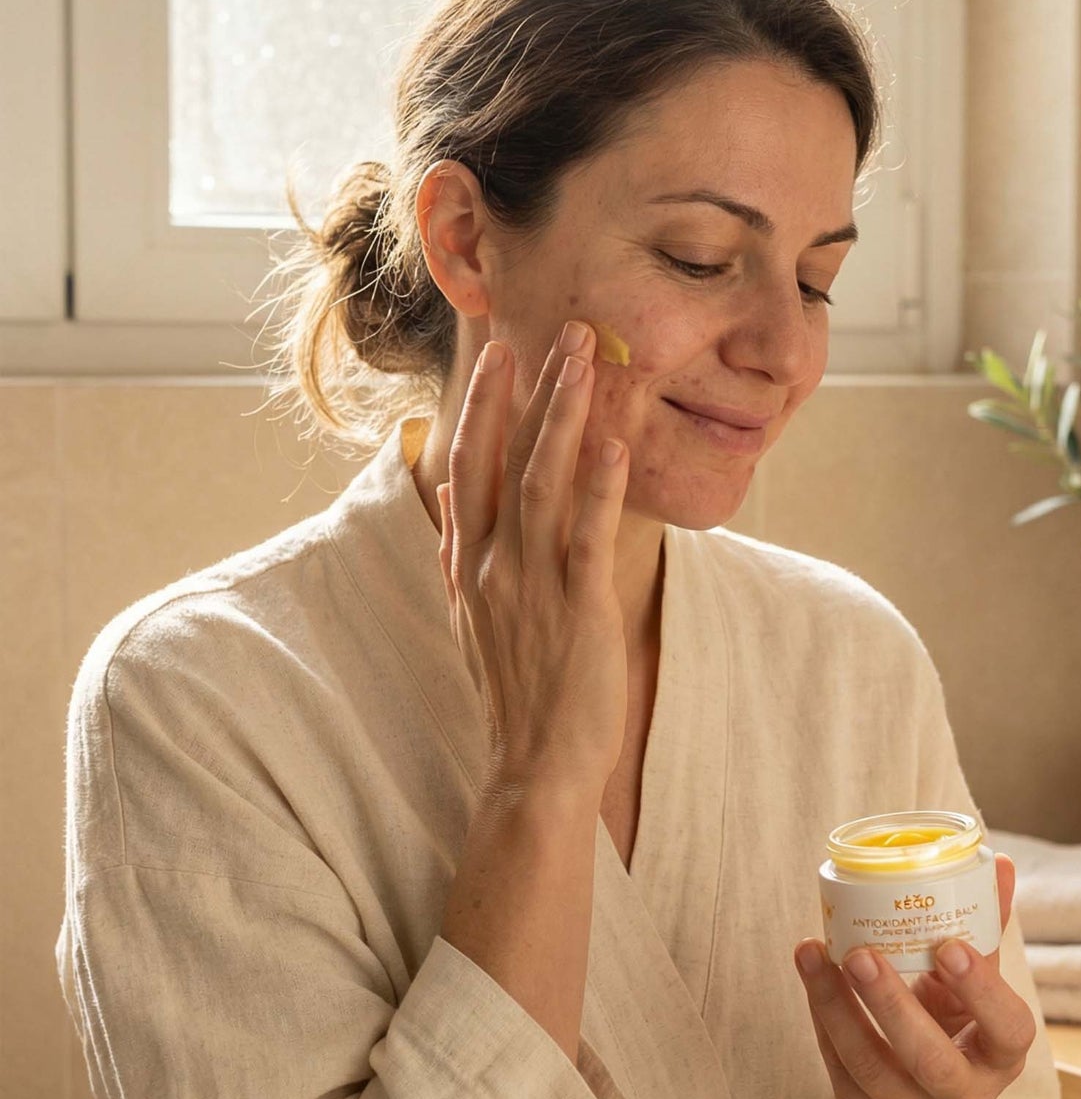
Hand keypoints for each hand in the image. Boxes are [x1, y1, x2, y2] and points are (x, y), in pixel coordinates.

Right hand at [436, 320, 629, 797]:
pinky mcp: (577, 609)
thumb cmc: (516, 693)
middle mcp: (493, 565)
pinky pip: (586, 536)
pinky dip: (599, 487)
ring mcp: (531, 585)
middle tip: (562, 330)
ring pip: (544, 482)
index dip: (484, 405)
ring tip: (587, 359)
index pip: (470, 465)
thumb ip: (459, 554)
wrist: (533, 768)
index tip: (501, 353)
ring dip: (565, 416)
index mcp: (471, 564)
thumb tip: (451, 496)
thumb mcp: (472, 619)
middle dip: (532, 390)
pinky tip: (612, 443)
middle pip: (507, 458)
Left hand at [794, 854, 1035, 1098]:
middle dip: (892, 1005)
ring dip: (836, 1007)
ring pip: (871, 1068)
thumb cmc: (954, 1035)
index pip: (1008, 1029)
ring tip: (812, 954)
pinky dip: (822, 1022)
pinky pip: (839, 1074)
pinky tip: (810, 980)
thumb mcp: (975, 994)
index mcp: (1003, 1058)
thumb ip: (983, 931)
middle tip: (859, 954)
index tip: (948, 945)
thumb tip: (1001, 862)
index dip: (982, 990)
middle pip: (931, 1060)